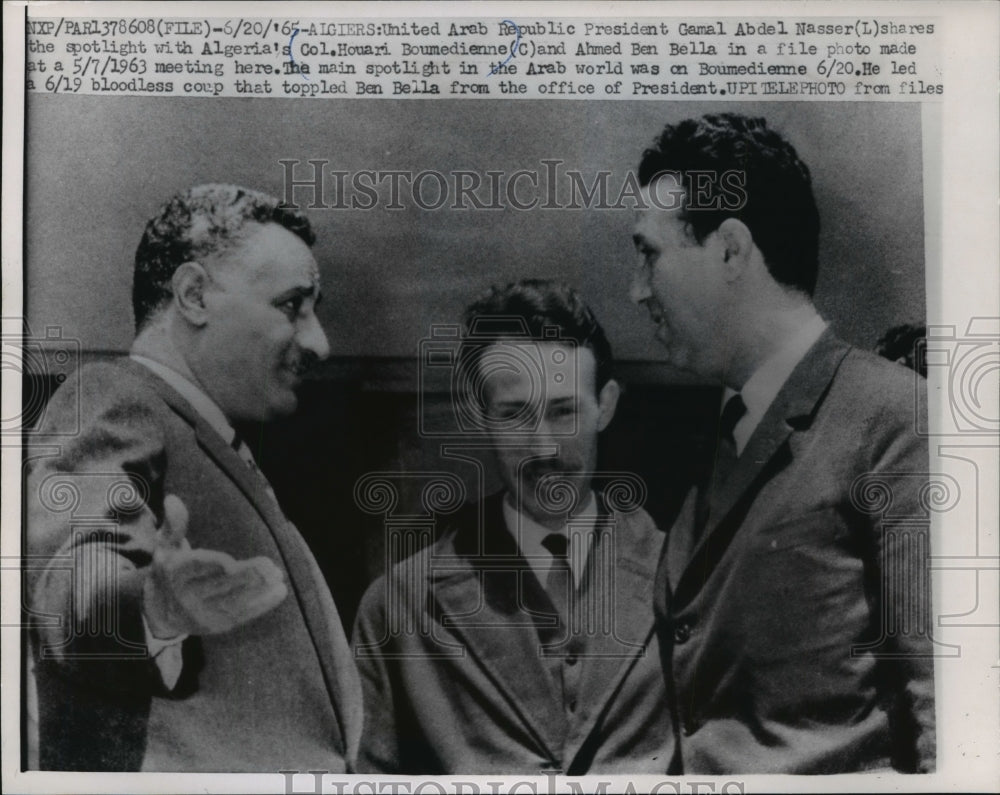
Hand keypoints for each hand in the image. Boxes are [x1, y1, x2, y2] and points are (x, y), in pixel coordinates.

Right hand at [143, 495, 288, 637]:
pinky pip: (243, 614)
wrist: (160, 612)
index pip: (195, 568)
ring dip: (259, 589)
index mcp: (173, 573)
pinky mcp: (217, 625)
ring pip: (234, 601)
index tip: (230, 562)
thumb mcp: (166, 546)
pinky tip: (280, 591)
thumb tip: (172, 499)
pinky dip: (263, 604)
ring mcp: (201, 613)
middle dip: (246, 576)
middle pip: (219, 585)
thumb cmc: (171, 570)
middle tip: (269, 565)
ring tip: (278, 576)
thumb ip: (175, 524)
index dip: (213, 566)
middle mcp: (185, 596)